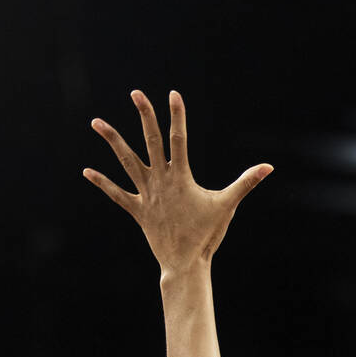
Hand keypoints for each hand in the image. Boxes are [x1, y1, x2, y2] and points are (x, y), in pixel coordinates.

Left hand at [83, 90, 271, 269]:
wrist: (185, 263)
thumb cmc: (208, 234)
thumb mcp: (227, 205)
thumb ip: (246, 182)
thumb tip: (269, 167)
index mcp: (181, 177)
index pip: (178, 139)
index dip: (177, 116)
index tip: (173, 94)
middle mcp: (161, 181)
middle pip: (150, 141)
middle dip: (144, 116)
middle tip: (136, 93)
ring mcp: (147, 195)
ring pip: (126, 162)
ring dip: (112, 141)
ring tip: (96, 122)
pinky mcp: (138, 210)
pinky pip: (117, 194)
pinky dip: (103, 183)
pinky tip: (87, 171)